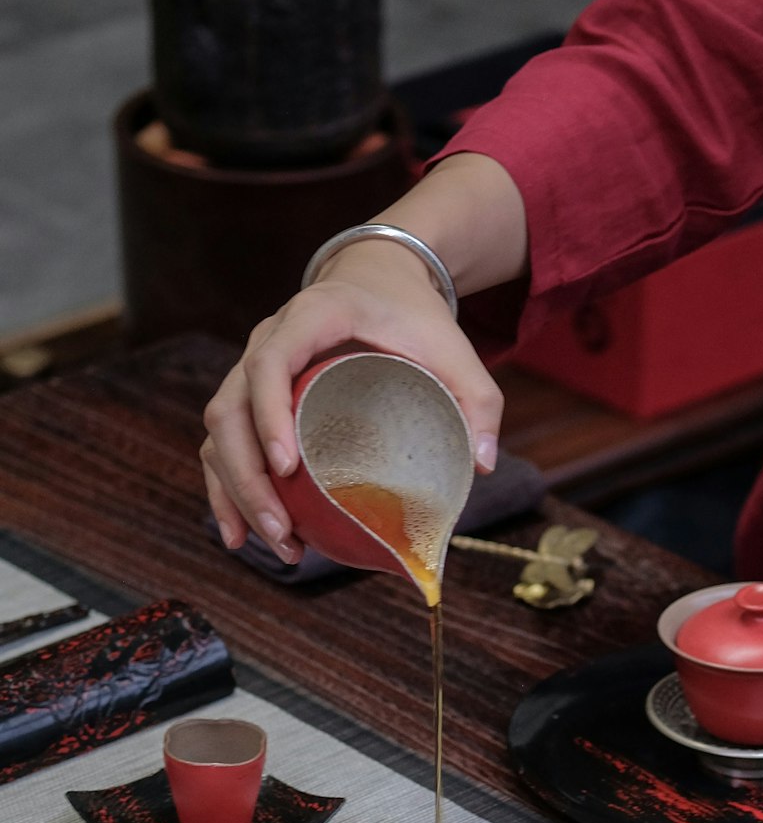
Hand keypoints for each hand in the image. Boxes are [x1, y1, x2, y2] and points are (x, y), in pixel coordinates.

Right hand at [201, 244, 503, 563]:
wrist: (378, 277)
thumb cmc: (413, 315)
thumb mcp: (454, 349)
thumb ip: (478, 399)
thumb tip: (483, 465)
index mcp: (312, 317)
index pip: (270, 362)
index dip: (269, 414)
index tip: (288, 466)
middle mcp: (268, 339)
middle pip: (231, 410)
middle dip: (249, 478)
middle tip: (283, 530)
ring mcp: (251, 369)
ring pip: (220, 433)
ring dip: (237, 493)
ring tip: (276, 544)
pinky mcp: (250, 397)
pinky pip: (222, 445)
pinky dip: (227, 491)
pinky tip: (242, 536)